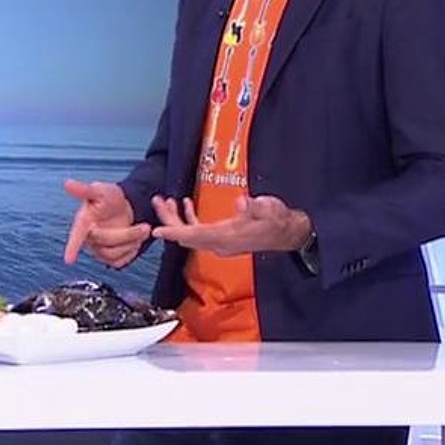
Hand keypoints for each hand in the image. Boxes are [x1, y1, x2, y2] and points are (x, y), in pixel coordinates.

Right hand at [63, 179, 151, 268]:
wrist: (124, 208)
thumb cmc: (108, 198)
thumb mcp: (99, 190)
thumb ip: (84, 190)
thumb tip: (67, 183)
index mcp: (82, 223)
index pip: (76, 237)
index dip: (72, 248)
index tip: (69, 260)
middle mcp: (88, 239)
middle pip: (105, 242)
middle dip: (127, 233)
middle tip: (145, 226)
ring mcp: (99, 251)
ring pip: (113, 254)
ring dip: (132, 242)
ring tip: (143, 230)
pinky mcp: (110, 259)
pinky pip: (121, 261)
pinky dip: (132, 251)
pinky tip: (136, 240)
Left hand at [151, 194, 310, 257]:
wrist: (288, 233)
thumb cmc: (278, 220)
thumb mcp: (269, 209)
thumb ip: (254, 206)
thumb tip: (241, 202)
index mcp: (227, 237)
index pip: (195, 236)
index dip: (174, 232)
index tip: (156, 230)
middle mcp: (220, 244)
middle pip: (186, 235)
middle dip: (169, 220)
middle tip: (156, 201)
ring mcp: (220, 243)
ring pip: (190, 233)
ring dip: (176, 218)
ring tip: (164, 200)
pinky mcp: (223, 238)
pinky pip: (199, 231)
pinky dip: (189, 219)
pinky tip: (184, 204)